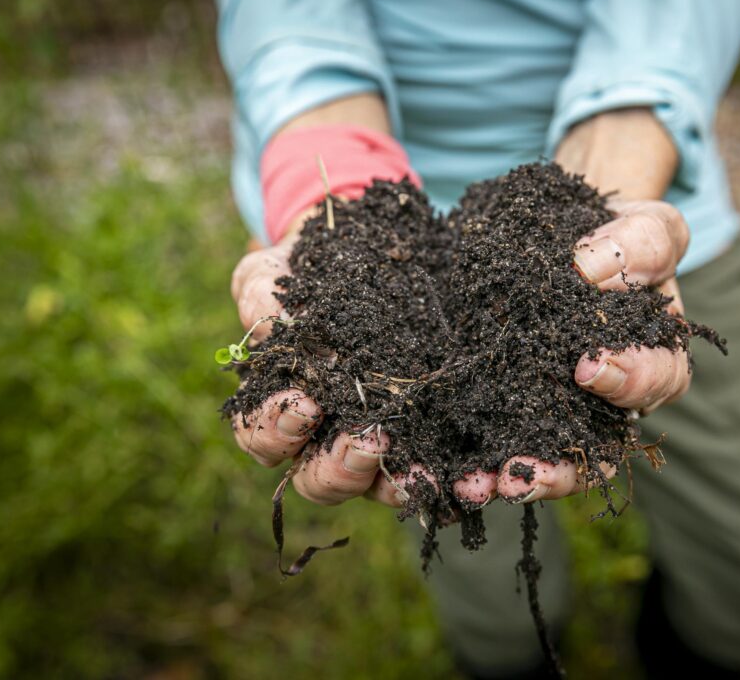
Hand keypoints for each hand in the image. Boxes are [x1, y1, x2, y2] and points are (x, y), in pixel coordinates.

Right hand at [230, 212, 431, 507]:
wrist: (366, 254)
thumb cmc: (309, 272)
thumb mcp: (277, 273)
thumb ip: (260, 293)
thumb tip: (269, 322)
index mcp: (279, 407)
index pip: (264, 438)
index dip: (277, 431)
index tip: (305, 405)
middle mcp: (325, 437)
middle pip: (321, 480)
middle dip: (342, 468)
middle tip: (369, 440)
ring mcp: (376, 441)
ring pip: (379, 485)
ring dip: (398, 483)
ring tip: (424, 468)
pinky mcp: (424, 434)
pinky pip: (436, 466)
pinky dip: (454, 476)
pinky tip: (478, 475)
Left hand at [494, 107, 689, 503]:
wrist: (571, 234)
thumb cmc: (619, 235)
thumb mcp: (647, 226)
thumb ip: (639, 246)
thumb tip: (588, 270)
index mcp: (655, 360)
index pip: (655, 382)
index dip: (627, 381)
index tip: (585, 365)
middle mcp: (608, 401)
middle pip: (594, 452)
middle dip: (556, 472)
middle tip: (517, 477)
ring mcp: (558, 406)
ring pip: (541, 458)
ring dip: (506, 478)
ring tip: (471, 485)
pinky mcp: (512, 402)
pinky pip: (495, 437)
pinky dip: (470, 457)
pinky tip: (442, 467)